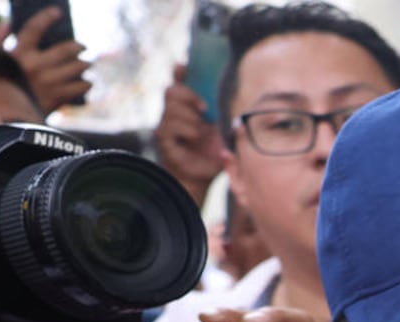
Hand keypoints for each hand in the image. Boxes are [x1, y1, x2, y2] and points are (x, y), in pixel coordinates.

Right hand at [0, 8, 91, 111]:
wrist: (8, 117)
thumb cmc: (3, 85)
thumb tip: (7, 24)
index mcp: (20, 54)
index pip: (34, 29)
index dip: (46, 17)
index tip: (57, 11)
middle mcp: (36, 66)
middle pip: (65, 50)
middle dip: (78, 46)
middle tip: (83, 46)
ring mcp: (49, 82)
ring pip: (77, 68)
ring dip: (85, 64)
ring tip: (88, 64)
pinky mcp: (58, 98)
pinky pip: (80, 87)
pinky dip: (86, 84)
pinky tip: (87, 82)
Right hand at [155, 66, 226, 202]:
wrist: (203, 177)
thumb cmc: (214, 153)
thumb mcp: (223, 131)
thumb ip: (225, 116)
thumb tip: (236, 100)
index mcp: (187, 108)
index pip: (179, 83)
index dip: (179, 72)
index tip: (183, 65)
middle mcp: (174, 113)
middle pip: (171, 90)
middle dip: (188, 95)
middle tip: (204, 108)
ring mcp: (166, 125)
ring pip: (171, 107)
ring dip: (190, 118)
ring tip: (201, 131)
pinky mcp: (163, 139)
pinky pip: (169, 126)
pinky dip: (186, 130)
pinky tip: (195, 137)